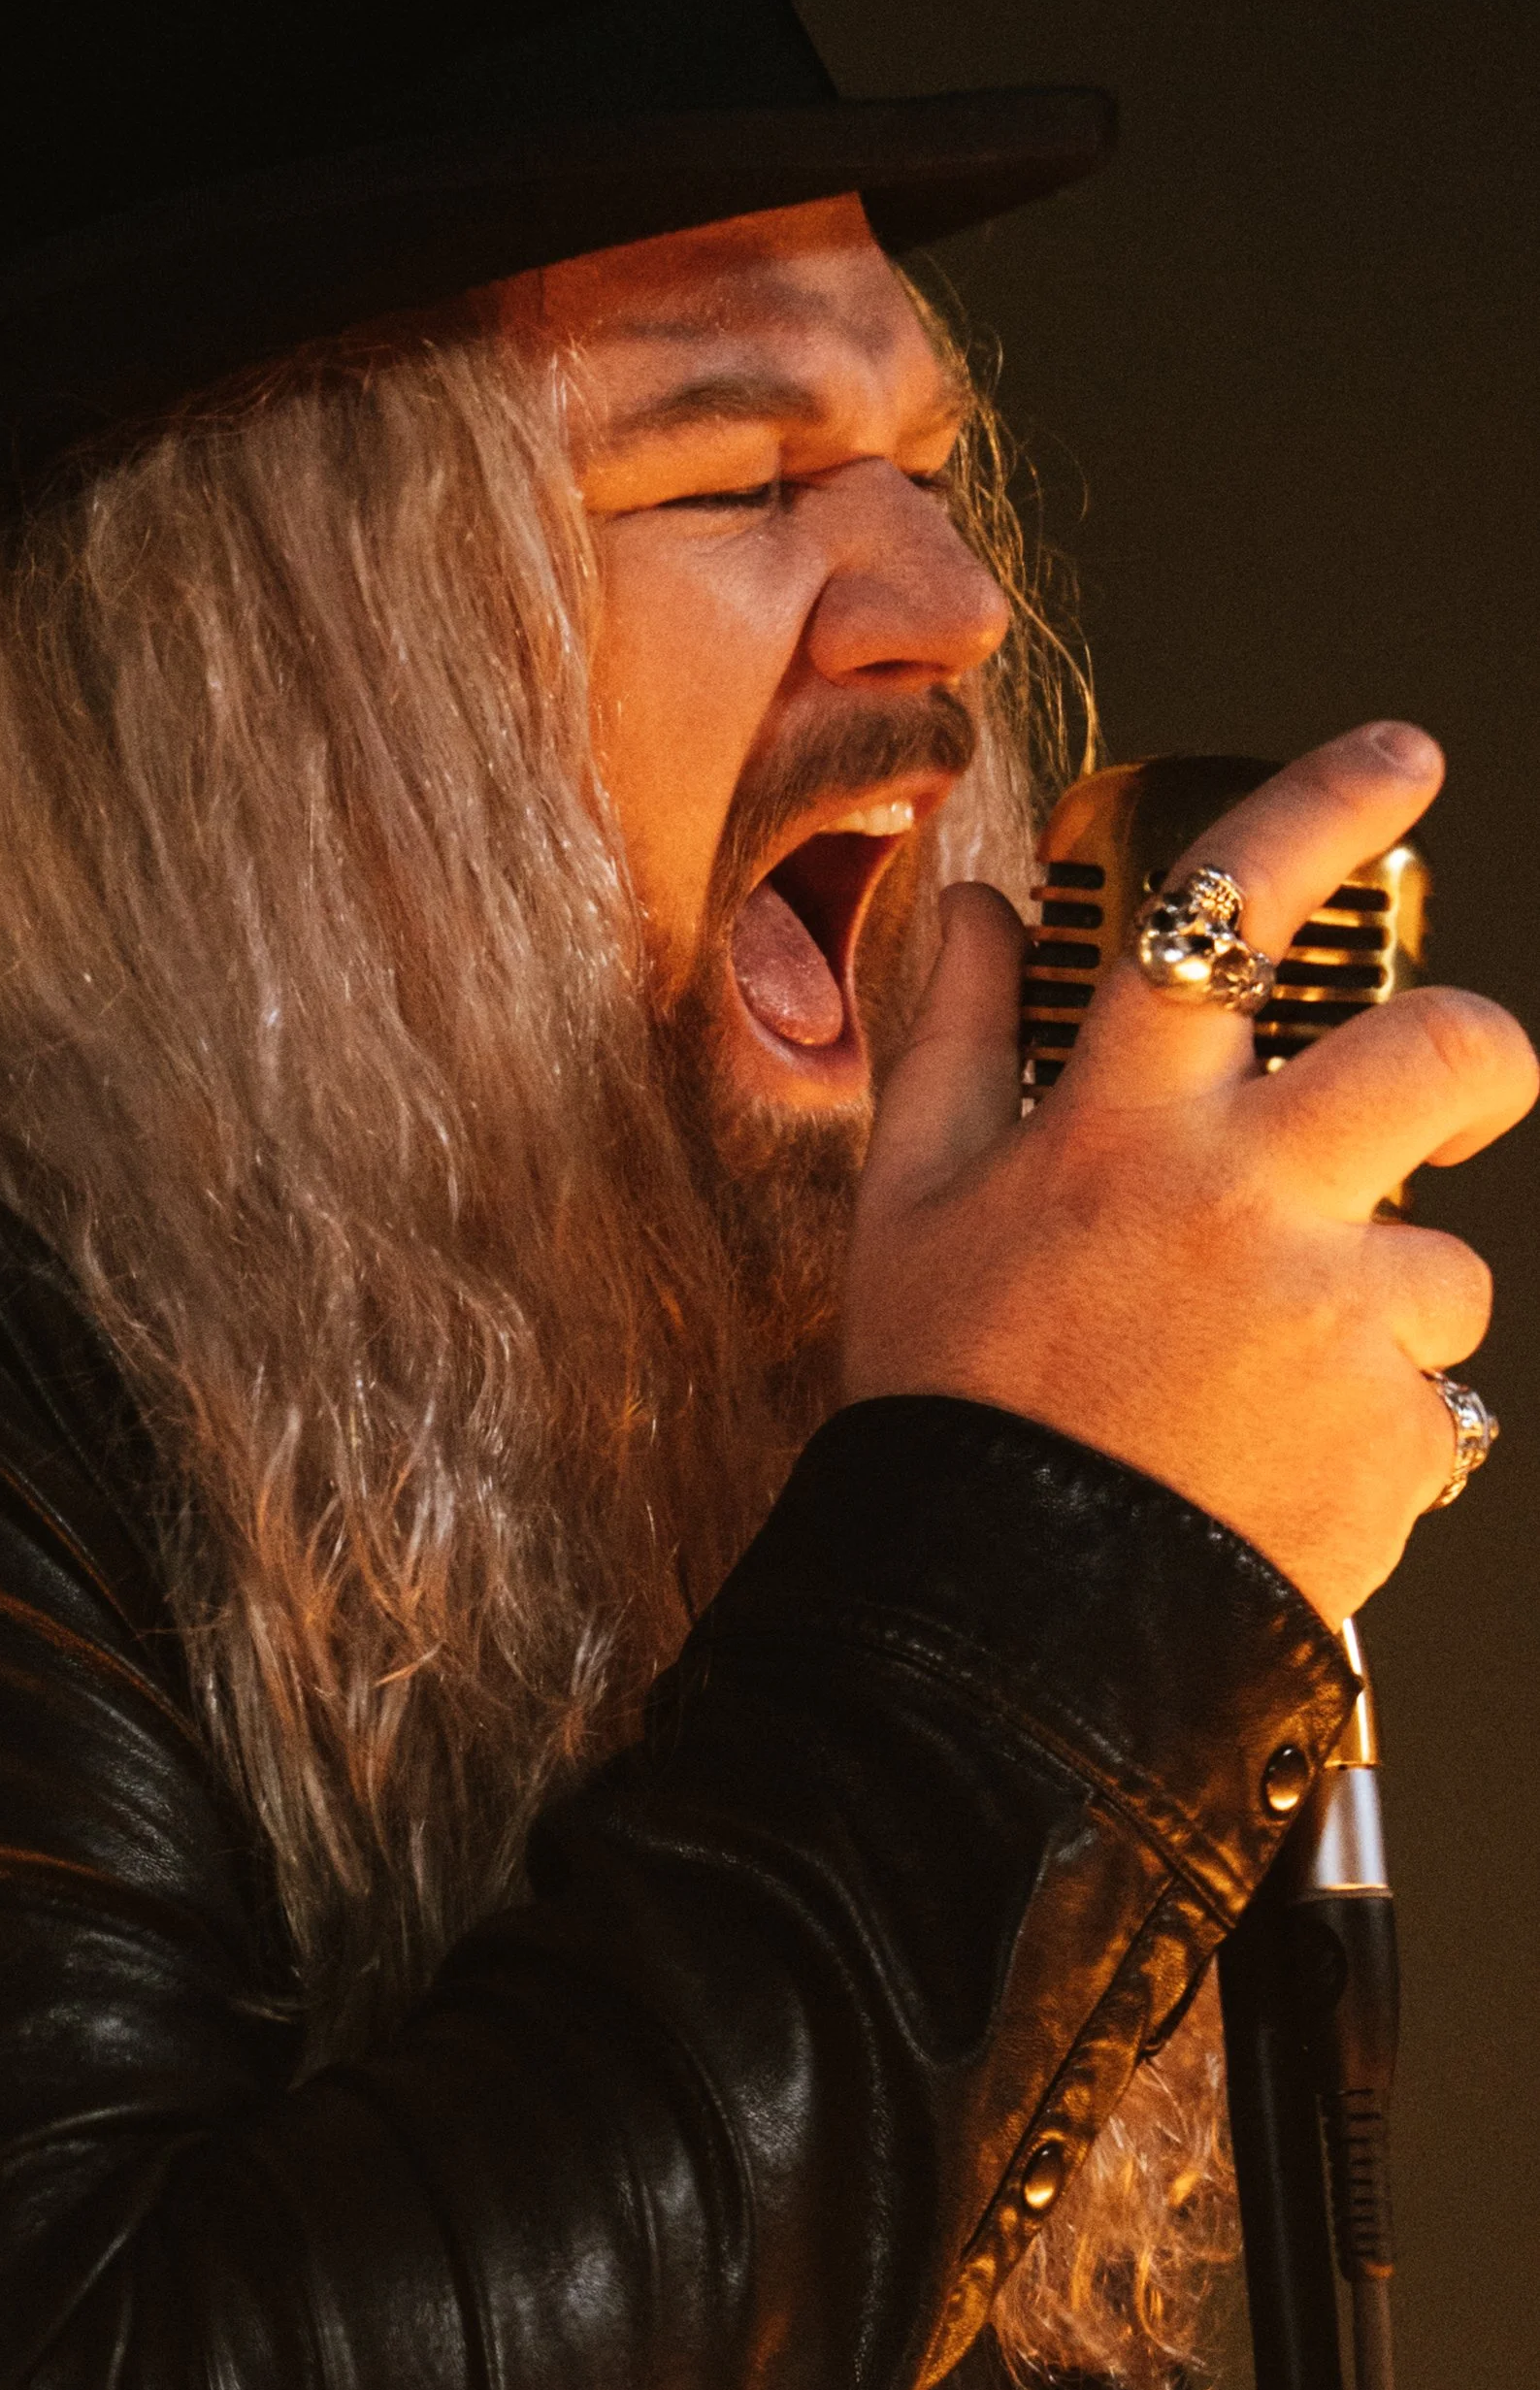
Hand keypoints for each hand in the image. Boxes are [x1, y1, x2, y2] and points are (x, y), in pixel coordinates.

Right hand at [842, 723, 1537, 1624]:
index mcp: (1122, 1123)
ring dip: (1383, 1301)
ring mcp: (1336, 1316)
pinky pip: (1434, 1400)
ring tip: (1262, 1382)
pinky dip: (1373, 1426)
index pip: (1231, 909)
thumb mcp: (910, 1207)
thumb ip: (953, 1037)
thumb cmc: (952, 1408)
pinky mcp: (1399, 1433)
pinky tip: (1272, 1462)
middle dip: (1479, 1056)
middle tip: (1457, 1088)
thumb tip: (983, 907)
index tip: (1396, 762)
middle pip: (1447, 1051)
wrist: (1009, 1627)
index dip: (1328, 807)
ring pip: (1446, 1260)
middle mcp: (1246, 1195)